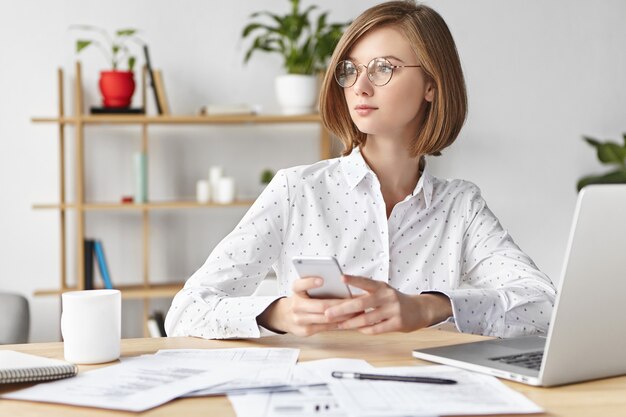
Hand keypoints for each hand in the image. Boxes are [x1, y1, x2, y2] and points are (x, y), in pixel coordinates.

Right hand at [257, 277, 354, 336]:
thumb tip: (340, 282)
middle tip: (355, 301)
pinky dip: (339, 323)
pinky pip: (326, 328)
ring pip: (326, 318)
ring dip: (344, 315)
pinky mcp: (305, 331)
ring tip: (358, 311)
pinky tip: (350, 320)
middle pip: (321, 305)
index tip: (322, 280)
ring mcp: (300, 320)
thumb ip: (315, 285)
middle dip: (341, 304)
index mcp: (295, 291)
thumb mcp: (303, 289)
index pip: (300, 285)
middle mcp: (296, 305)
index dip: (310, 282)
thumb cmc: (301, 298)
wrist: (284, 316)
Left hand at [324, 275, 451, 334]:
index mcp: (381, 286)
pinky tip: (358, 329)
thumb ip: (365, 295)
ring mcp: (393, 310)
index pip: (365, 282)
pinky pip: (377, 329)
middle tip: (328, 313)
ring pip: (367, 319)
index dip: (353, 280)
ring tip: (339, 325)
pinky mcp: (397, 323)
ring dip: (351, 323)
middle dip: (343, 309)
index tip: (341, 278)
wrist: (418, 310)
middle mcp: (387, 296)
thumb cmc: (393, 301)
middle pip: (362, 303)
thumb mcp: (382, 292)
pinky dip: (365, 330)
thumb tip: (341, 301)